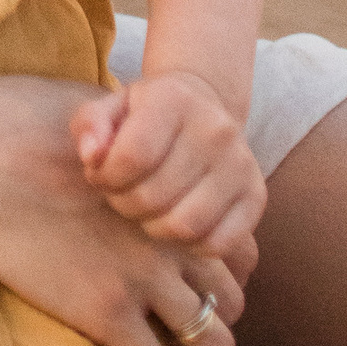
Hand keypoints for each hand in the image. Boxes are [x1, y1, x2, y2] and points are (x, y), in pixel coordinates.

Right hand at [0, 79, 248, 345]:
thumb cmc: (15, 121)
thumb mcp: (90, 110)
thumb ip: (122, 130)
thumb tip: (121, 125)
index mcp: (170, 189)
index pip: (235, 243)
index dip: (230, 267)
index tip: (209, 280)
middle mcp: (169, 237)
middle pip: (230, 296)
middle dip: (219, 318)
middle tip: (193, 332)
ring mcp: (140, 280)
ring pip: (208, 343)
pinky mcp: (105, 316)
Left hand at [69, 68, 265, 256]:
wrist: (202, 108)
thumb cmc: (146, 114)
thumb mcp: (111, 107)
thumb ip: (90, 125)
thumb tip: (92, 156)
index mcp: (174, 99)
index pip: (131, 157)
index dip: (105, 178)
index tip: (101, 175)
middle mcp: (215, 129)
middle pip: (154, 196)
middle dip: (124, 204)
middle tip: (121, 195)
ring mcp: (241, 164)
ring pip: (185, 225)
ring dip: (153, 228)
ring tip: (145, 211)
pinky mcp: (256, 196)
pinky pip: (218, 243)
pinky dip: (189, 246)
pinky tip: (174, 223)